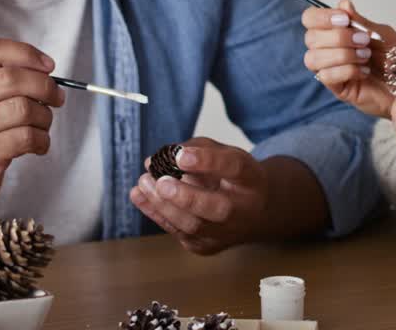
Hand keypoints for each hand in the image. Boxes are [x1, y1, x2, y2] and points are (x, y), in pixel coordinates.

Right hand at [0, 39, 64, 216]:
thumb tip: (43, 71)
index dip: (27, 54)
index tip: (47, 66)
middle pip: (12, 78)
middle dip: (44, 85)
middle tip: (55, 96)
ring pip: (23, 108)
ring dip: (45, 116)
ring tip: (43, 124)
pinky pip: (26, 138)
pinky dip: (42, 140)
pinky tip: (38, 143)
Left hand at [129, 138, 271, 254]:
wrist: (256, 214)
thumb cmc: (235, 178)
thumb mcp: (227, 154)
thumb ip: (197, 149)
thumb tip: (159, 158)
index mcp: (251, 179)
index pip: (234, 168)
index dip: (207, 161)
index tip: (180, 155)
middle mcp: (244, 210)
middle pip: (216, 208)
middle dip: (186, 197)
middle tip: (161, 183)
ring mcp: (226, 233)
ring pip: (192, 226)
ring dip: (163, 205)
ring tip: (143, 183)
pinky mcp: (207, 246)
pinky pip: (179, 233)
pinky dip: (157, 214)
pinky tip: (139, 196)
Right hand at [302, 0, 395, 118]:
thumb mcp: (382, 34)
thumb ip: (360, 22)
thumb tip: (343, 3)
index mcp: (338, 32)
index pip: (310, 19)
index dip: (322, 17)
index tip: (344, 19)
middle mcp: (331, 50)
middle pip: (310, 38)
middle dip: (338, 37)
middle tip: (363, 40)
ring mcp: (333, 70)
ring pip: (313, 58)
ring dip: (342, 54)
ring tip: (366, 56)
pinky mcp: (339, 88)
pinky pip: (326, 77)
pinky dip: (347, 70)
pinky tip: (364, 71)